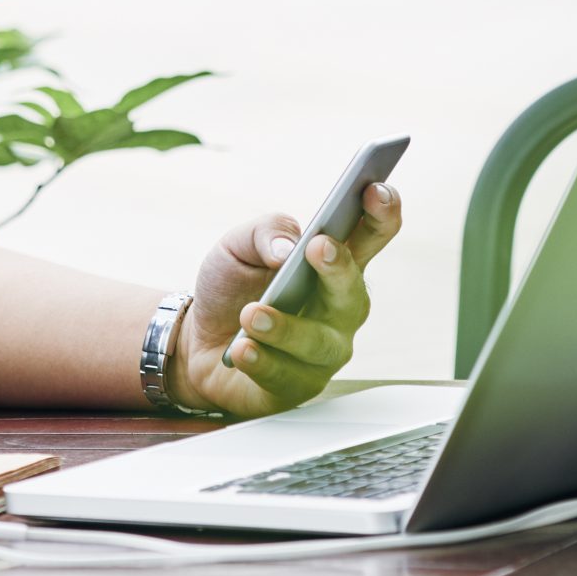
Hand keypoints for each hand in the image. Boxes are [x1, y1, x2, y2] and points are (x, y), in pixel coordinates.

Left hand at [169, 181, 402, 420]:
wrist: (195, 339)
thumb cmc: (232, 286)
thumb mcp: (237, 245)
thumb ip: (265, 232)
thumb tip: (287, 247)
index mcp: (334, 263)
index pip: (371, 235)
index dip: (381, 212)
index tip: (374, 189)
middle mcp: (338, 308)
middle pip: (354, 291)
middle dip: (340, 269)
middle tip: (318, 247)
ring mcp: (322, 351)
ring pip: (320, 343)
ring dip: (286, 327)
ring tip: (251, 314)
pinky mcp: (296, 386)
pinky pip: (286, 376)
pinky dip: (262, 361)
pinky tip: (242, 349)